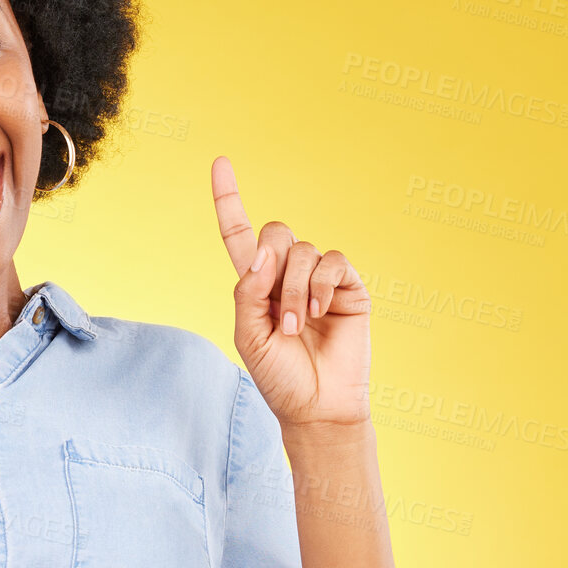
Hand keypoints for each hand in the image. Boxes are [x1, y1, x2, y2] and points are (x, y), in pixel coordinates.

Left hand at [211, 155, 372, 429]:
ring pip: (302, 250)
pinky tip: (319, 310)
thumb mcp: (248, 334)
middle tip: (276, 307)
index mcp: (254, 283)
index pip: (239, 233)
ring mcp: (318, 279)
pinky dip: (321, 283)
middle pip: (275, 231)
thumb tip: (263, 256)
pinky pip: (333, 260)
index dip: (229, 199)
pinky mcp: (348, 287)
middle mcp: (285, 274)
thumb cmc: (279, 375)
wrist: (316, 405)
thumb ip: (247, 292)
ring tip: (298, 324)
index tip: (219, 162)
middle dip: (271, 262)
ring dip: (294, 289)